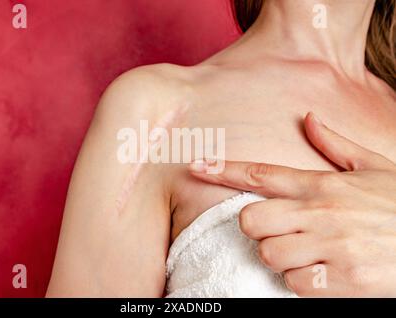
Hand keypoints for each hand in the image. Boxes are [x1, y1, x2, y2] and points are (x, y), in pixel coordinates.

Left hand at [189, 113, 395, 296]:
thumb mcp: (374, 167)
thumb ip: (336, 144)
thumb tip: (309, 117)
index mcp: (324, 184)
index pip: (263, 173)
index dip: (224, 170)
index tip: (197, 165)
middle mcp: (321, 212)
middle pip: (251, 220)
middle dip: (257, 228)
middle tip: (278, 229)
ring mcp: (330, 246)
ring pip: (269, 254)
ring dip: (281, 257)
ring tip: (307, 253)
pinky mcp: (341, 280)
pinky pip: (295, 283)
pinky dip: (302, 282)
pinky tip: (324, 273)